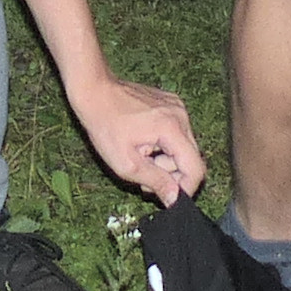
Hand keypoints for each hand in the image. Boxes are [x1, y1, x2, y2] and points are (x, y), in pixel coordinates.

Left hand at [63, 72, 204, 204]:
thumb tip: (175, 199)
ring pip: (184, 147)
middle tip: (144, 178)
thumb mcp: (126, 163)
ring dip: (165, 160)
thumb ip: (155, 182)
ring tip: (140, 157)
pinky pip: (177, 133)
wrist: (94, 91)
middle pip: (191, 158)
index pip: (196, 169)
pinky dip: (164, 144)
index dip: (186, 189)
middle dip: (171, 174)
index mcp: (172, 128)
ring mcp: (177, 107)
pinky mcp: (171, 103)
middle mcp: (180, 115)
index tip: (167, 197)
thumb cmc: (104, 125)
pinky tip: (143, 143)